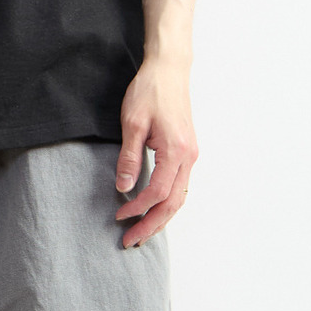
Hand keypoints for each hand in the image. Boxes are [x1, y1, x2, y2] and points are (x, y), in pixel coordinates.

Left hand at [114, 58, 198, 248]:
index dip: (138, 207)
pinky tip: (154, 210)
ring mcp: (191, 155)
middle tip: (131, 241)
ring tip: (142, 232)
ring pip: (179, 198)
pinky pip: (180, 186)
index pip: (157, 192)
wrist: (169, 70)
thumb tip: (124, 186)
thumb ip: (129, 157)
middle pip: (173, 203)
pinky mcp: (188, 151)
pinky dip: (167, 203)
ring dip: (161, 218)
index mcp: (176, 151)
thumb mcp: (132, 123)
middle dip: (152, 225)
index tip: (120, 215)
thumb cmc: (150, 91)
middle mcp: (189, 156)